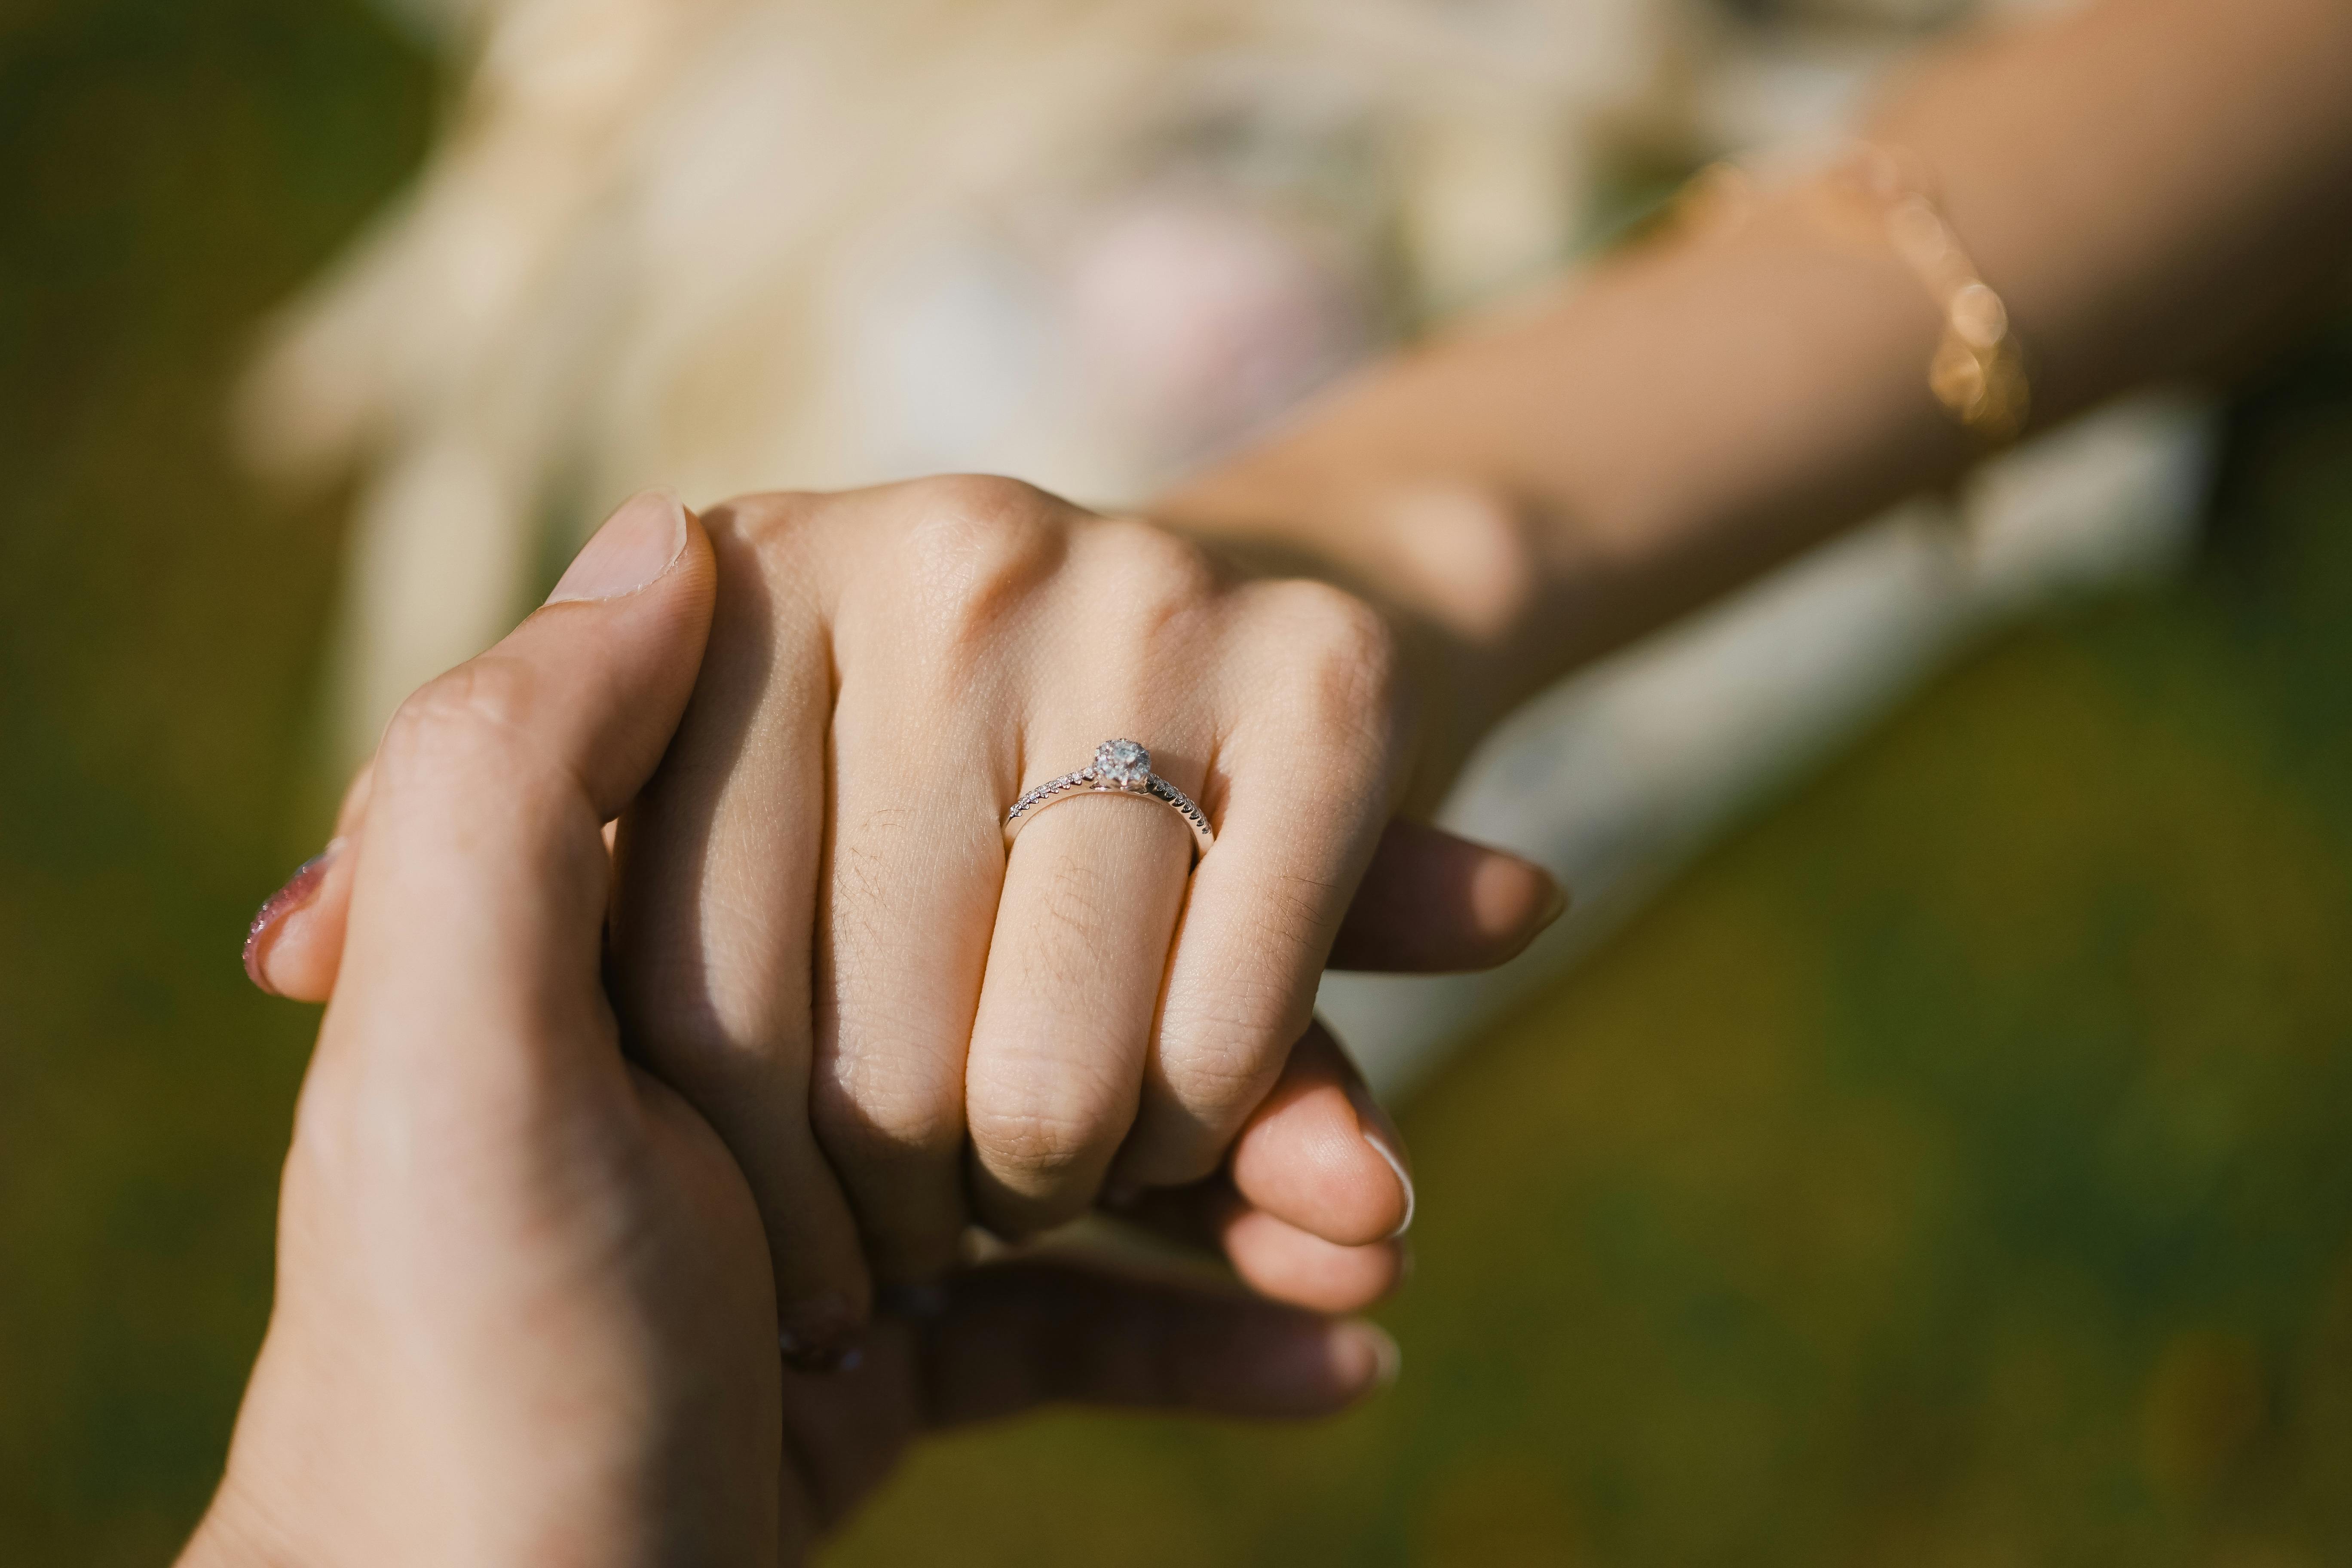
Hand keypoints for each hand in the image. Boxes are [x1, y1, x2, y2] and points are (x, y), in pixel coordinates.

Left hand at [195, 492, 1396, 1566]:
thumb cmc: (471, 1377)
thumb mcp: (452, 1068)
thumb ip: (505, 789)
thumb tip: (661, 536)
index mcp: (665, 932)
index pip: (908, 841)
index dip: (1054, 904)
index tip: (1145, 975)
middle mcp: (771, 1025)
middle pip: (1050, 989)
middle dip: (1199, 1075)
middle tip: (1318, 1161)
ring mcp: (870, 1178)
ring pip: (1109, 1123)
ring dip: (1258, 1183)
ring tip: (1381, 1222)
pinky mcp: (934, 1326)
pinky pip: (1100, 1306)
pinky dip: (1216, 1328)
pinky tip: (1345, 1342)